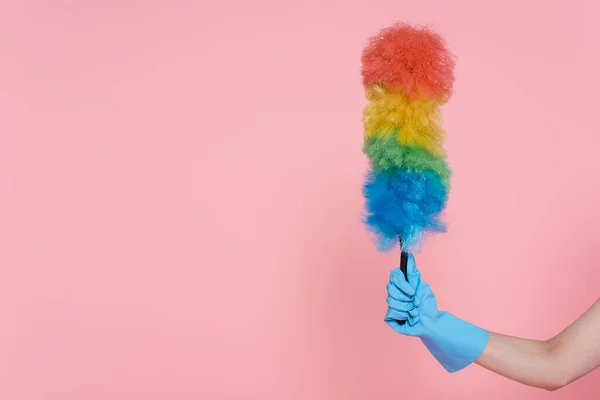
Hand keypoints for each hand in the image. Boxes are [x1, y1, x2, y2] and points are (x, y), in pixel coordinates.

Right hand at [384, 254, 488, 372]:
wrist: (430, 321)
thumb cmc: (426, 304)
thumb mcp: (421, 284)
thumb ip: (412, 271)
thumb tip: (409, 254)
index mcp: (399, 284)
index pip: (393, 277)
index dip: (402, 285)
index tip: (412, 291)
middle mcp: (393, 293)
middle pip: (391, 290)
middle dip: (406, 298)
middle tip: (415, 302)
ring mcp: (390, 305)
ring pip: (392, 302)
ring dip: (407, 308)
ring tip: (414, 312)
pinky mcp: (389, 317)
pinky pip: (391, 313)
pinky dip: (403, 316)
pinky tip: (409, 318)